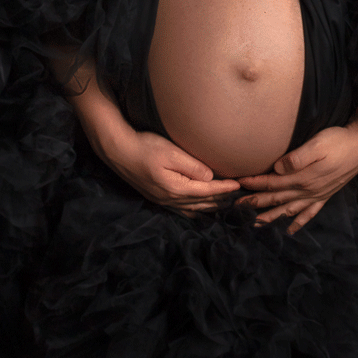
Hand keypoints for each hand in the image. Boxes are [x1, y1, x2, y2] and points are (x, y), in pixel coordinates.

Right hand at [94, 122, 241, 215]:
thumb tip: (210, 177)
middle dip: (220, 200)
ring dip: (209, 207)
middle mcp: (170, 199)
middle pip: (202, 203)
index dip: (224, 188)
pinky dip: (194, 210)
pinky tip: (198, 210)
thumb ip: (192, 166)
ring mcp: (162, 200)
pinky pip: (181, 209)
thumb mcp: (171, 153)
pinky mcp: (157, 197)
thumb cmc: (145, 147)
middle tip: (237, 197)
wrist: (119, 151)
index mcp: (176, 188)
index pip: (207, 191)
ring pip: (192, 209)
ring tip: (223, 204)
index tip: (238, 184)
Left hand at [237, 112, 357, 233]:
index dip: (254, 183)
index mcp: (302, 177)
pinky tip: (291, 230)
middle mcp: (307, 190)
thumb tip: (277, 168)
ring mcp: (316, 195)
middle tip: (236, 208)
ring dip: (272, 217)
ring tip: (256, 225)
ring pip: (289, 210)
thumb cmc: (338, 141)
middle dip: (255, 203)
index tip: (237, 183)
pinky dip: (298, 223)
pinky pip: (309, 214)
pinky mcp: (325, 195)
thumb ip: (297, 158)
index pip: (272, 182)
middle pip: (276, 199)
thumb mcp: (318, 144)